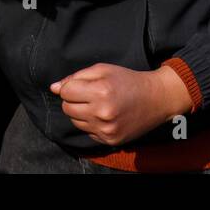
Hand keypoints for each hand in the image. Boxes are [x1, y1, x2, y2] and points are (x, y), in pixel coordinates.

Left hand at [50, 63, 192, 147]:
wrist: (156, 99)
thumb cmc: (128, 80)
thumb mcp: (103, 69)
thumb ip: (76, 77)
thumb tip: (54, 88)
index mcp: (100, 91)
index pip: (65, 92)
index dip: (70, 87)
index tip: (81, 85)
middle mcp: (102, 113)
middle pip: (67, 109)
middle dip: (73, 100)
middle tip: (89, 95)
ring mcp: (106, 129)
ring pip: (75, 122)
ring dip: (82, 113)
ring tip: (98, 105)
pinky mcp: (110, 140)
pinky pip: (88, 132)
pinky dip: (92, 124)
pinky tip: (106, 116)